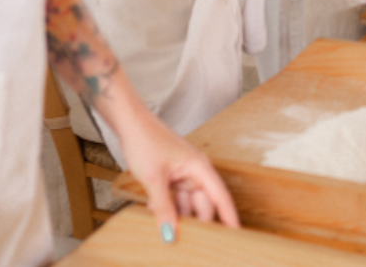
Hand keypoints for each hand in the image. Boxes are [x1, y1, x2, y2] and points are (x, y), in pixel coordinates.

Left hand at [116, 109, 237, 234]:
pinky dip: (169, 209)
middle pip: (204, 203)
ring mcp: (182, 174)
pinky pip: (174, 198)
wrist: (129, 123)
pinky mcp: (170, 175)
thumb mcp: (154, 179)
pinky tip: (160, 219)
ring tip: (175, 235)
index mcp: (200, 168)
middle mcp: (195, 171)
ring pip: (187, 203)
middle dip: (201, 222)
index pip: (221, 197)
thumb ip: (163, 207)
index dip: (229, 216)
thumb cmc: (146, 141)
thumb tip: (169, 233)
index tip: (237, 234)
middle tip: (198, 242)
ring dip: (181, 217)